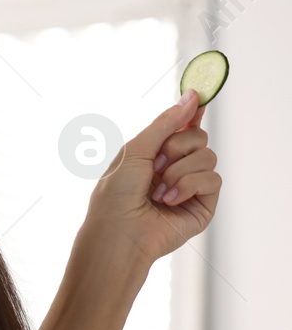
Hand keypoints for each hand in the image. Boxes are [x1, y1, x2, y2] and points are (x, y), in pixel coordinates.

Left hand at [87, 90, 220, 266]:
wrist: (119, 233)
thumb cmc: (116, 195)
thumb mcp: (135, 150)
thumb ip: (166, 123)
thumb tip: (191, 96)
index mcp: (155, 154)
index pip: (182, 127)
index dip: (191, 113)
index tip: (198, 100)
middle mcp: (175, 168)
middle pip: (199, 137)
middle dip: (177, 147)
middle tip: (155, 166)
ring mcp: (191, 186)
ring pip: (208, 156)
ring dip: (179, 171)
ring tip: (158, 191)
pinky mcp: (203, 204)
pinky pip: (213, 179)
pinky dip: (189, 185)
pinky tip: (169, 200)